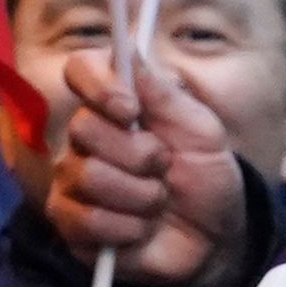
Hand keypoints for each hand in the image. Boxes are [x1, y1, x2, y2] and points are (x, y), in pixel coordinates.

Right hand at [46, 52, 248, 286]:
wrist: (214, 237)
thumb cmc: (205, 177)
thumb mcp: (202, 132)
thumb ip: (165, 93)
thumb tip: (130, 50)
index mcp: (115, 103)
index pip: (81, 70)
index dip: (99, 86)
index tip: (130, 108)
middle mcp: (85, 137)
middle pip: (85, 128)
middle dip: (141, 155)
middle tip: (164, 168)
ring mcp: (73, 180)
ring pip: (91, 177)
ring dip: (142, 196)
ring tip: (158, 202)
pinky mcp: (71, 224)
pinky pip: (89, 220)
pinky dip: (129, 228)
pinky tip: (142, 229)